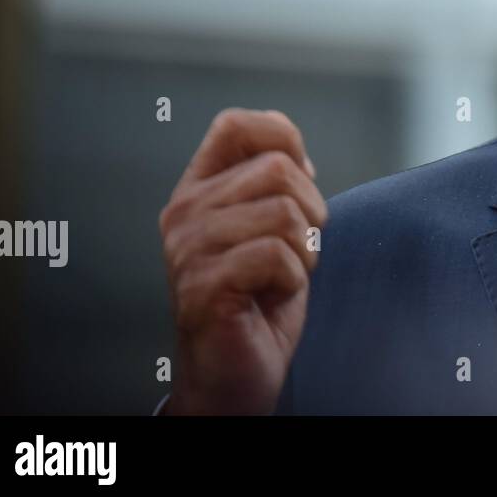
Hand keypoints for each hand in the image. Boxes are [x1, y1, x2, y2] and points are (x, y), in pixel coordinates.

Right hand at [159, 109, 327, 413]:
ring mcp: (188, 248)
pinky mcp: (203, 284)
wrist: (236, 372)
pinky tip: (271, 296)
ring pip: (284, 212)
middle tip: (295, 249)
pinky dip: (293, 278)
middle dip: (310, 210)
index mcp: (200, 189)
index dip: (283, 140)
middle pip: (278, 168)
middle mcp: (185, 212)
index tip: (298, 182)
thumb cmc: (260, 299)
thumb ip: (277, 184)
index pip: (236, 124)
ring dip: (304, 250)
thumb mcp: (274, 227)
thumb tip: (294, 151)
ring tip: (282, 275)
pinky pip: (277, 255)